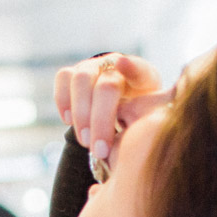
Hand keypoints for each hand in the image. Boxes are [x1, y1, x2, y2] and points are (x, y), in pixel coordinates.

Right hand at [53, 54, 171, 166]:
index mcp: (140, 74)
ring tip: (85, 141)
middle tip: (100, 150)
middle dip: (100, 120)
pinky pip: (63, 78)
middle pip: (105, 86)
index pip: (137, 68)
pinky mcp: (74, 72)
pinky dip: (63, 99)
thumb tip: (153, 126)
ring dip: (81, 113)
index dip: (129, 66)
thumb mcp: (151, 116)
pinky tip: (68, 121)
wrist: (122, 103)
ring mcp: (92, 66)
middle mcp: (114, 65)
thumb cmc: (138, 113)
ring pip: (81, 80)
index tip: (121, 65)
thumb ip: (151, 118)